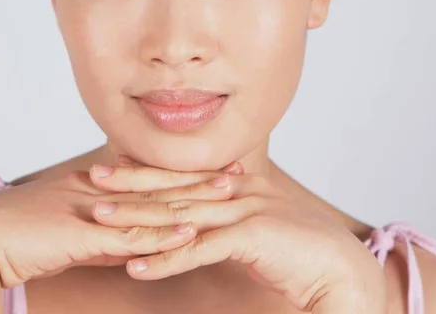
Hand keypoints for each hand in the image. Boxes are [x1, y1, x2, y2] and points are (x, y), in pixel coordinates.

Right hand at [0, 159, 240, 288]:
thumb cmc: (24, 236)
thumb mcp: (75, 234)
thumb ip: (107, 236)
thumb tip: (137, 245)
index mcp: (98, 183)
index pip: (150, 174)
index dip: (185, 171)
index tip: (216, 165)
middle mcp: (101, 188)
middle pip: (159, 182)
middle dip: (200, 177)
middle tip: (238, 169)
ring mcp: (93, 207)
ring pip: (153, 204)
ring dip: (192, 199)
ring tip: (228, 193)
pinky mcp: (84, 233)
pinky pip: (129, 235)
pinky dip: (161, 236)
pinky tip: (189, 233)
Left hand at [91, 156, 387, 313]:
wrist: (342, 270)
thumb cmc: (299, 249)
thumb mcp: (257, 225)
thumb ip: (227, 219)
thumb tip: (197, 224)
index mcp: (238, 182)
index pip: (183, 174)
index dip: (147, 169)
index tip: (114, 165)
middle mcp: (237, 189)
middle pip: (175, 186)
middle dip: (131, 182)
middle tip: (93, 179)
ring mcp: (244, 209)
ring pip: (180, 214)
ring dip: (138, 218)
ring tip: (101, 219)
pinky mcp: (251, 236)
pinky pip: (200, 249)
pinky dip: (167, 259)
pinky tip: (137, 266)